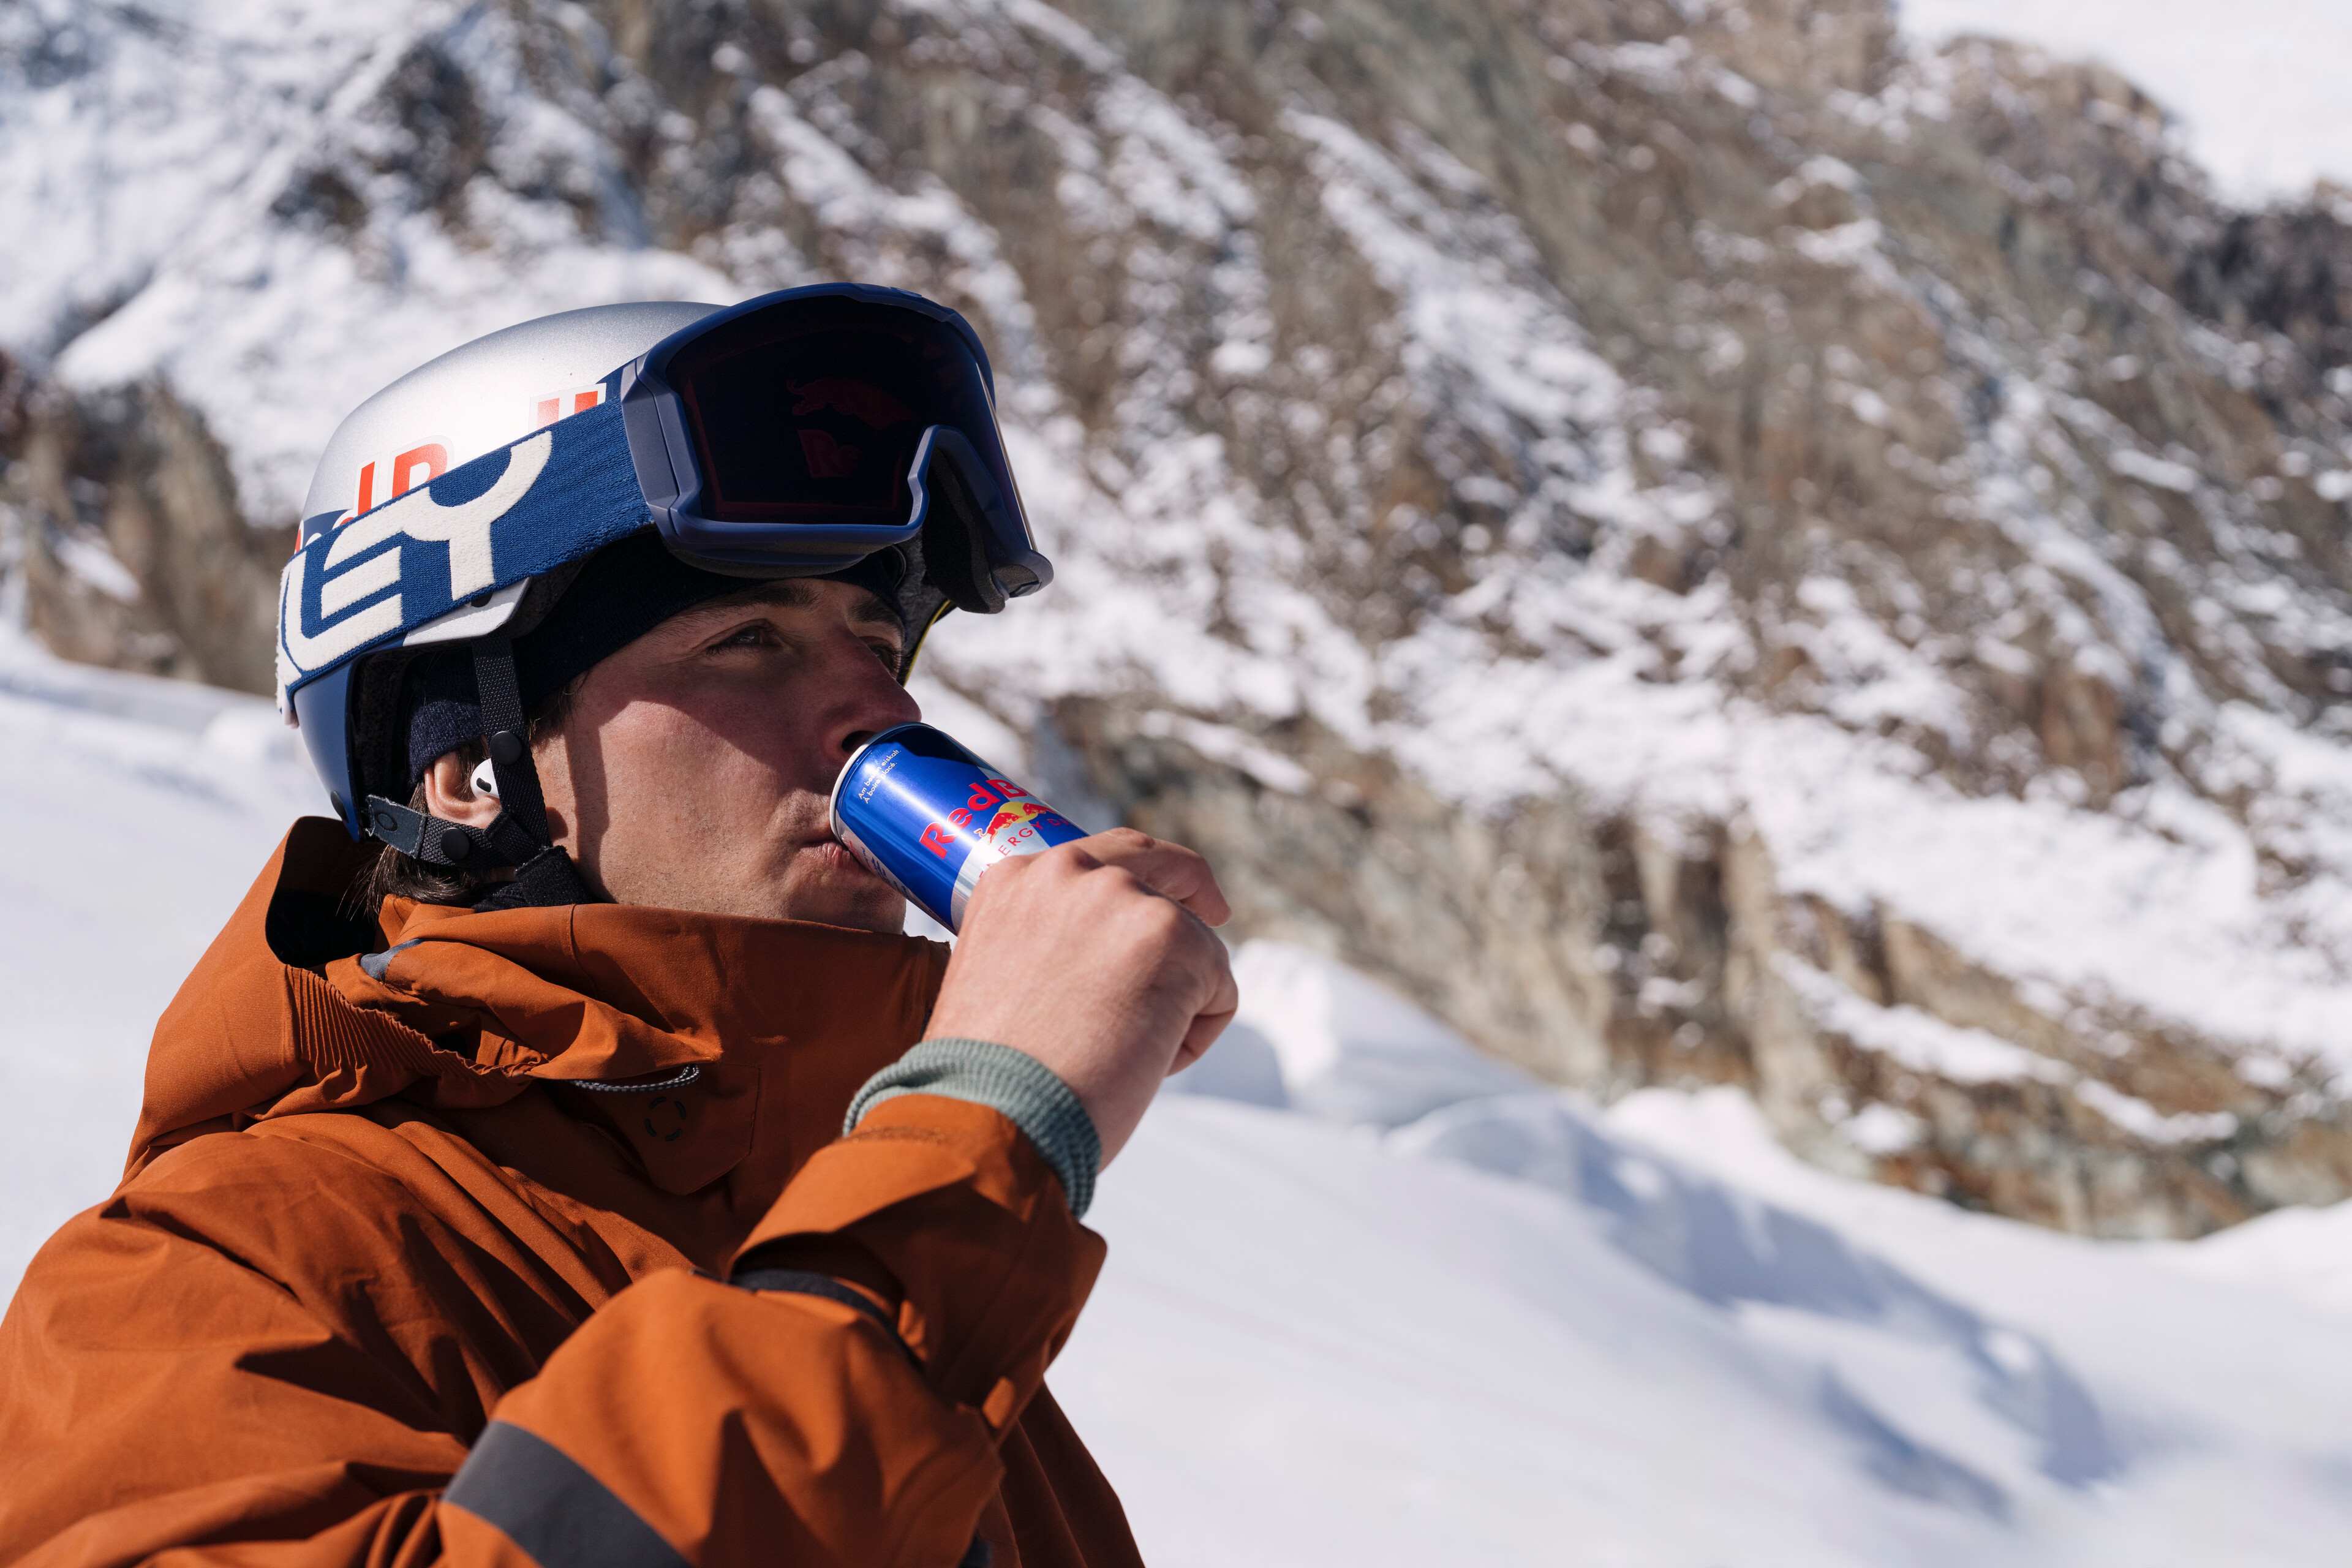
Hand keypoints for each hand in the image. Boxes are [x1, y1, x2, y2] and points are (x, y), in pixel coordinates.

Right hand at [923, 828, 1236, 1166]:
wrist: (988, 1118)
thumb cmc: (987, 1081)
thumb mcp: (996, 982)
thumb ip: (1044, 949)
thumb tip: (1102, 968)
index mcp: (1014, 880)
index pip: (1102, 858)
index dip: (1144, 878)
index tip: (1168, 898)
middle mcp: (1066, 872)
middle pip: (1161, 866)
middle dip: (1192, 892)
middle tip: (1216, 914)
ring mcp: (1121, 898)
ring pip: (1192, 941)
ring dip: (1176, 1001)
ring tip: (1119, 1059)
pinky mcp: (1172, 937)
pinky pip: (1218, 987)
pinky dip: (1196, 1035)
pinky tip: (1145, 1065)